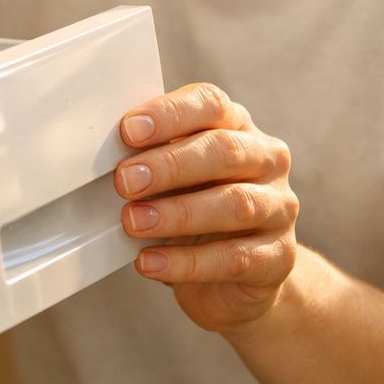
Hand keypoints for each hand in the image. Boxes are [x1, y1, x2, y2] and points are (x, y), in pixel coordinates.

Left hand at [116, 83, 298, 332]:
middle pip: (225, 150)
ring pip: (235, 204)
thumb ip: (149, 157)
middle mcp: (266, 159)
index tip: (128, 130)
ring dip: (178, 214)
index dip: (169, 114)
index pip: (210, 104)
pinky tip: (150, 263)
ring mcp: (279, 208)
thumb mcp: (170, 177)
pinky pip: (236, 258)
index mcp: (236, 125)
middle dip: (170, 165)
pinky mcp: (279, 256)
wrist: (233, 279)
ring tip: (134, 222)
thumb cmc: (192, 208)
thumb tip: (104, 154)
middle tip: (125, 181)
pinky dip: (187, 262)